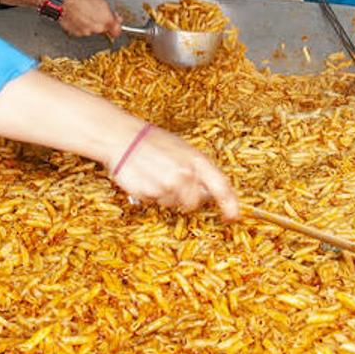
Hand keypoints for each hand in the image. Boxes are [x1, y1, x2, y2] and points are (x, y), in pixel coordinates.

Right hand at [58, 0, 121, 37]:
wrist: (62, 0)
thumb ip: (109, 11)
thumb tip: (113, 16)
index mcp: (106, 20)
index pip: (117, 31)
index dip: (116, 26)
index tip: (115, 24)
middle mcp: (97, 28)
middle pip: (103, 29)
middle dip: (101, 22)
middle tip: (96, 13)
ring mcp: (86, 32)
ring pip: (92, 30)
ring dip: (90, 24)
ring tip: (84, 12)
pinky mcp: (76, 33)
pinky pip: (82, 30)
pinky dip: (81, 25)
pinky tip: (78, 16)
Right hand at [111, 124, 239, 219]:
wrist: (121, 136)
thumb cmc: (152, 141)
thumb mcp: (182, 149)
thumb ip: (198, 170)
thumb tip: (208, 192)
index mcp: (196, 160)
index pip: (221, 187)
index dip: (230, 204)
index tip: (233, 217)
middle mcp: (183, 174)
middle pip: (193, 203)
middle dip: (186, 198)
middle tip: (173, 182)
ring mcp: (165, 185)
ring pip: (171, 203)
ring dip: (165, 194)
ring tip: (155, 173)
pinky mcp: (148, 193)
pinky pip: (154, 201)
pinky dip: (150, 193)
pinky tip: (144, 177)